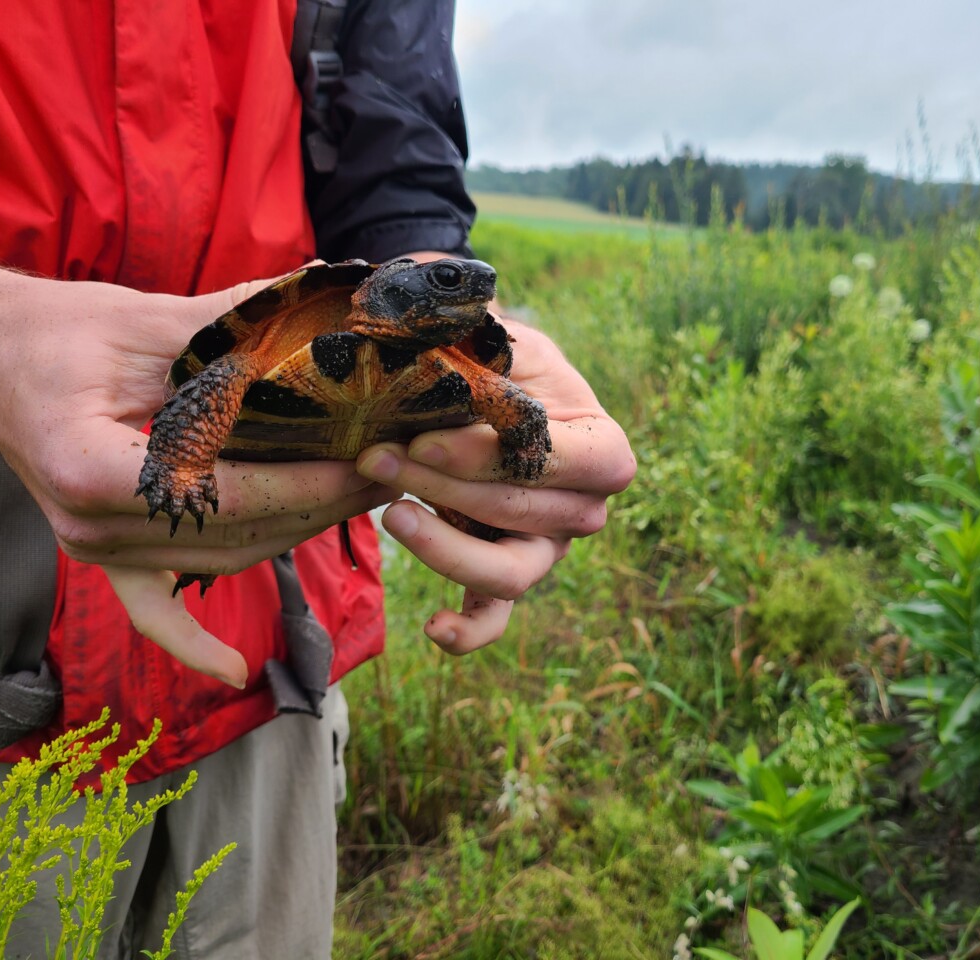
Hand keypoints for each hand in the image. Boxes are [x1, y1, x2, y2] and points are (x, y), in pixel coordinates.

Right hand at [0, 258, 394, 685]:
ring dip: (297, 534)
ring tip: (363, 499)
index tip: (371, 460)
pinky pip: (151, 609)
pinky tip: (235, 669)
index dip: (309, 483)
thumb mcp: (144, 323)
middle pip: (237, 535)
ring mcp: (93, 549)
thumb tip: (321, 305)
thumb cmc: (56, 332)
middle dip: (323, 505)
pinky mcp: (100, 552)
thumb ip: (230, 330)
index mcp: (92, 468)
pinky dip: (191, 641)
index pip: (229, 495)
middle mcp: (90, 526)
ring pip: (222, 561)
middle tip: (392, 471)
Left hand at [357, 318, 635, 653]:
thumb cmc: (502, 366)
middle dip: (443, 485)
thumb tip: (448, 340)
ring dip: (447, 549)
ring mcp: (546, 551)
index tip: (423, 437)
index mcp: (603, 448)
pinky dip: (466, 631)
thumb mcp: (505, 344)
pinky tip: (431, 627)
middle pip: (521, 512)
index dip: (488, 455)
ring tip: (393, 515)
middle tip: (376, 455)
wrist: (486, 396)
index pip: (558, 460)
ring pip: (509, 573)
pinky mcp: (505, 577)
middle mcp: (584, 508)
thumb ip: (491, 344)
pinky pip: (493, 619)